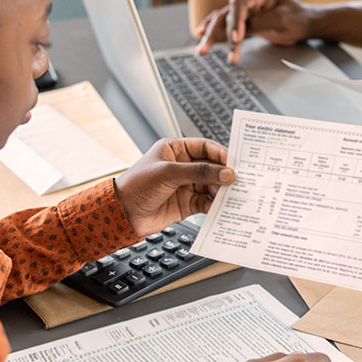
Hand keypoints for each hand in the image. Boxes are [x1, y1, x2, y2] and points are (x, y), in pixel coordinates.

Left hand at [113, 138, 233, 235]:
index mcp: (176, 150)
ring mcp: (185, 185)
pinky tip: (222, 207)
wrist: (122, 214)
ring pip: (211, 186)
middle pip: (211, 167)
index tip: (235, 162)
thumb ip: (199, 172)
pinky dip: (215, 205)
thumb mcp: (169, 173)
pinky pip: (206, 202)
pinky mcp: (187, 203)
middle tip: (239, 180)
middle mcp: (182, 167)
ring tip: (233, 195)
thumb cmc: (137, 185)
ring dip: (222, 191)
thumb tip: (226, 172)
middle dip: (224, 174)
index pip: (204, 147)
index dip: (220, 153)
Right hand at [195, 0, 313, 62]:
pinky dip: (214, 32)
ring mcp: (245, 9)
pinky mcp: (244, 20)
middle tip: (205, 48)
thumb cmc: (297, 18)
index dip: (234, 21)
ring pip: (222, 20)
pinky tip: (202, 35)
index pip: (238, 4)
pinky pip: (226, 25)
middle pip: (226, 13)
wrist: (305, 23)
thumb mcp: (282, 20)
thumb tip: (239, 30)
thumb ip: (260, 22)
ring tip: (201, 50)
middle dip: (214, 32)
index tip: (236, 38)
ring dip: (210, 35)